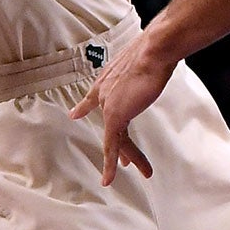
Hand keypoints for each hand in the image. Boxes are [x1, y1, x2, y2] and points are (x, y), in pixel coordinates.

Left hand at [67, 29, 170, 184]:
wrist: (154, 51)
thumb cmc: (154, 51)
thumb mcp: (146, 60)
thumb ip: (144, 64)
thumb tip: (154, 58)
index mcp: (109, 79)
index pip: (93, 96)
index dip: (84, 107)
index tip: (75, 114)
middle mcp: (104, 92)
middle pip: (111, 124)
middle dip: (120, 145)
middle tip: (125, 161)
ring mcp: (108, 105)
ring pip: (117, 138)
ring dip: (132, 156)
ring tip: (145, 171)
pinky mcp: (114, 115)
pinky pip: (112, 145)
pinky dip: (110, 163)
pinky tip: (109, 178)